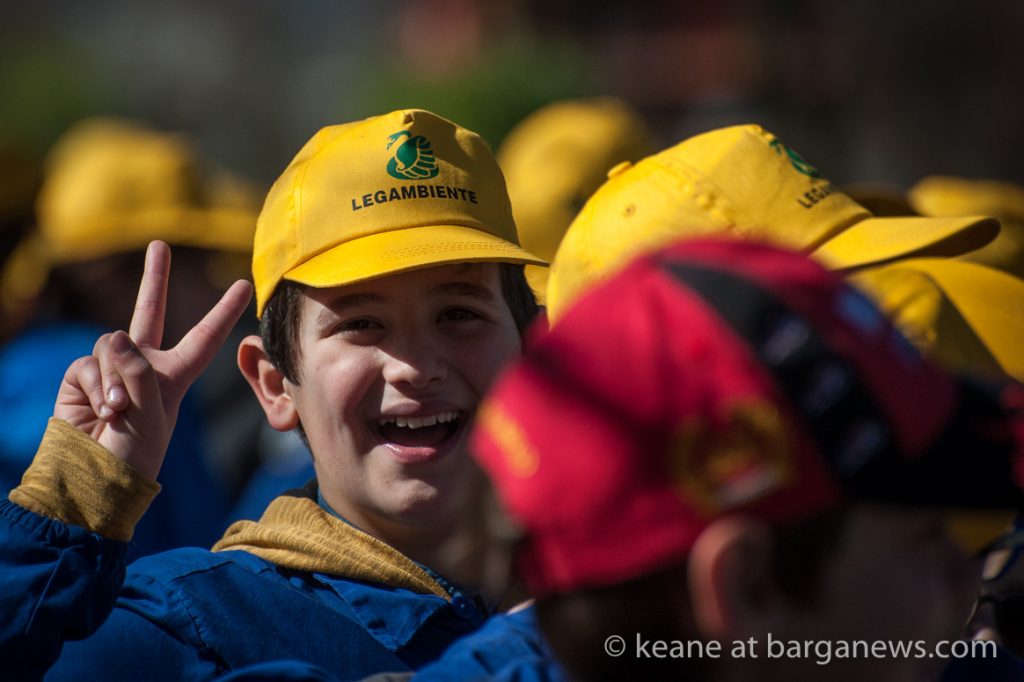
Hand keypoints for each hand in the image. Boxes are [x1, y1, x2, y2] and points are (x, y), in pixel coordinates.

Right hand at [54, 241, 252, 480]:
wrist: (92, 478)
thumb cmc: (134, 455)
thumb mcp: (153, 414)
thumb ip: (139, 371)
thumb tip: (115, 337)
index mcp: (174, 378)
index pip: (204, 338)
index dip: (223, 312)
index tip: (243, 285)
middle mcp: (143, 367)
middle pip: (149, 312)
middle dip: (153, 278)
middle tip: (159, 244)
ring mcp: (110, 369)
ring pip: (115, 343)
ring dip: (118, 378)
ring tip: (120, 411)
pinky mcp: (81, 375)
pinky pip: (91, 361)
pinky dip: (98, 385)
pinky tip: (102, 411)